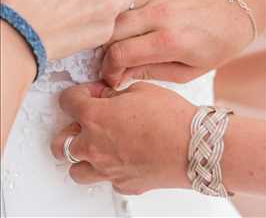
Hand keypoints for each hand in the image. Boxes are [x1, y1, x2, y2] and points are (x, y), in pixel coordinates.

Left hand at [51, 81, 194, 194]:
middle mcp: (95, 146)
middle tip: (84, 121)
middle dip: (70, 128)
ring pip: (76, 169)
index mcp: (95, 118)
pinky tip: (120, 158)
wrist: (194, 146)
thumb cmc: (171, 118)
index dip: (77, 94)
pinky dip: (107, 170)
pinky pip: (105, 179)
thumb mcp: (140, 90)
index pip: (68, 102)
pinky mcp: (124, 184)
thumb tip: (106, 95)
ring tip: (96, 144)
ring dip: (82, 155)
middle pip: (61, 142)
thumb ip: (115, 93)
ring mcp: (108, 169)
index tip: (88, 94)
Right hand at [102, 0, 253, 86]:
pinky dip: (118, 13)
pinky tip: (125, 25)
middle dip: (104, 52)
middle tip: (112, 63)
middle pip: (111, 32)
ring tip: (116, 45)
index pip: (121, 54)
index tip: (112, 77)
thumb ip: (151, 72)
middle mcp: (160, 14)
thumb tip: (120, 75)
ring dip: (109, 32)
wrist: (234, 11)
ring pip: (114, 13)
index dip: (109, 69)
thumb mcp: (188, 72)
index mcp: (170, 40)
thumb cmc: (215, 45)